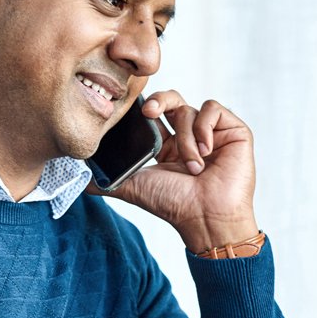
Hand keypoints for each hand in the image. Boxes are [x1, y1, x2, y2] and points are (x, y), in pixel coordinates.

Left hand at [96, 91, 257, 252]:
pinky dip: (204, 127)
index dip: (145, 108)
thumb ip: (109, 180)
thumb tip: (82, 181)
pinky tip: (206, 151)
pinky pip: (213, 109)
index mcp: (168, 147)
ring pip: (189, 110)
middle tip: (149, 112)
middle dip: (158, 101)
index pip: (155, 113)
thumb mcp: (134, 187)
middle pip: (172, 99)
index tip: (137, 113)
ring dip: (185, 137)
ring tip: (192, 166)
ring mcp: (212, 133)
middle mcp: (189, 137)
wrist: (206, 218)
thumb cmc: (174, 205)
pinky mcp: (233, 131)